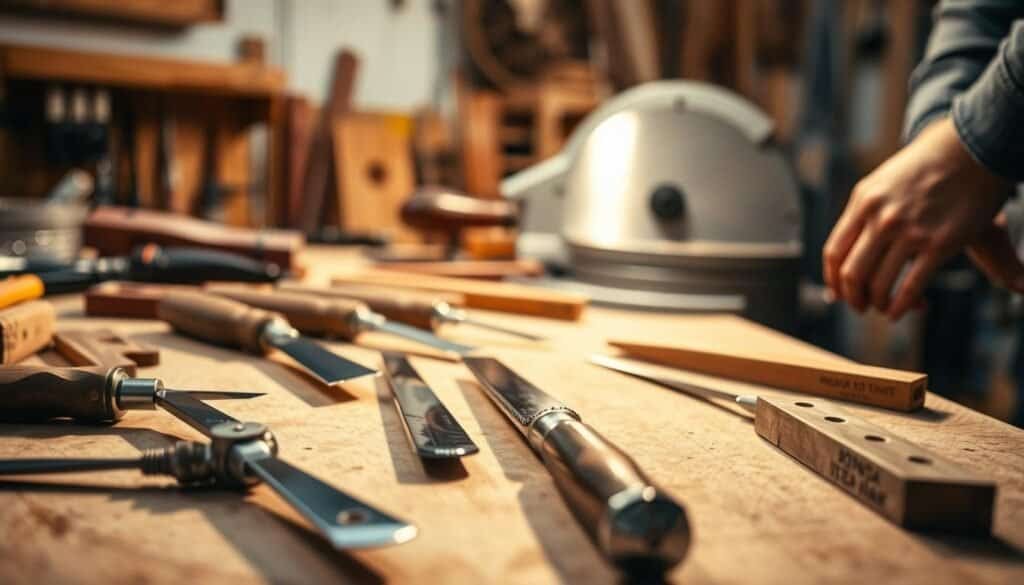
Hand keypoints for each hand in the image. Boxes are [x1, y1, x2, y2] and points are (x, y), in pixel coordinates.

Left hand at [823, 117, 1015, 319]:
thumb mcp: (879, 185)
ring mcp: (910, 232)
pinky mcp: (939, 244)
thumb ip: (861, 217)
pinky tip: (900, 312)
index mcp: (862, 203)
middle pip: (851, 274)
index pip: (833, 253)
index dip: (832, 280)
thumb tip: (842, 256)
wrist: (969, 150)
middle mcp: (881, 219)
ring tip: (884, 308)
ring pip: (879, 284)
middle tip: (860, 307)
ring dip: (879, 304)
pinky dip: (901, 306)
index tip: (838, 294)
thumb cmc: (923, 170)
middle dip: (853, 298)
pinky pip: (911, 287)